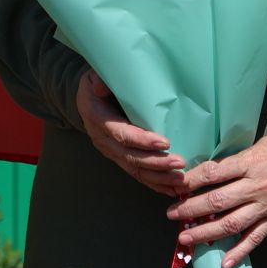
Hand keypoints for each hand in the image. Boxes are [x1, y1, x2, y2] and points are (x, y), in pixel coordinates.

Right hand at [74, 69, 182, 195]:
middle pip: (131, 157)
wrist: (86, 100)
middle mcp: (104, 140)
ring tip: (181, 180)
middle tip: (180, 163)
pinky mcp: (119, 158)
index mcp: (99, 119)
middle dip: (157, 163)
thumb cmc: (96, 85)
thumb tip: (103, 82)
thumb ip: (101, 80)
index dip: (143, 140)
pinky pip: (136, 174)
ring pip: (135, 170)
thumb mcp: (94, 77)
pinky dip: (154, 184)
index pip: (122, 134)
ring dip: (159, 178)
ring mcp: (111, 152)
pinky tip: (171, 189)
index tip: (165, 142)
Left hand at [168, 129, 266, 267]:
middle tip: (171, 214)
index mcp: (250, 162)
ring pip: (231, 223)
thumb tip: (211, 170)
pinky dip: (239, 252)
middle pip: (217, 200)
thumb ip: (237, 159)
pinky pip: (255, 238)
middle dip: (190, 209)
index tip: (176, 185)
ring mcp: (266, 205)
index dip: (191, 180)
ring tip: (186, 238)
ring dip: (205, 232)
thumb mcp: (259, 144)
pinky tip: (224, 262)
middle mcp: (256, 185)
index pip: (213, 173)